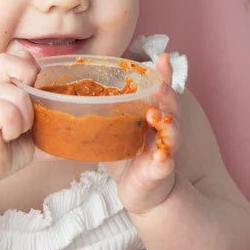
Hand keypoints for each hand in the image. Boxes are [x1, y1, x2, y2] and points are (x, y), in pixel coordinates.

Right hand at [0, 50, 39, 182]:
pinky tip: (6, 137)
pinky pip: (8, 114)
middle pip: (8, 61)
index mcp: (2, 86)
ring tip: (17, 132)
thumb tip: (82, 136)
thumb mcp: (33, 136)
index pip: (14, 56)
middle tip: (30, 104)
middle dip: (26, 77)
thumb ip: (52, 130)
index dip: (29, 64)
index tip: (37, 84)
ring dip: (26, 119)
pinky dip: (14, 128)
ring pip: (18, 96)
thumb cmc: (3, 150)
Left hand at [106, 53, 179, 213]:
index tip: (164, 57)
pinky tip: (161, 156)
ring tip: (156, 116)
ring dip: (167, 124)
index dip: (163, 75)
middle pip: (171, 109)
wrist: (140, 191)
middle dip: (167, 96)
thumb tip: (76, 91)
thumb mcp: (116, 129)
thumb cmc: (128, 156)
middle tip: (160, 86)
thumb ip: (104, 112)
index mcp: (153, 116)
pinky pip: (165, 164)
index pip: (160, 92)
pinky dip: (164, 159)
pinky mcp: (161, 171)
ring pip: (173, 134)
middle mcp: (163, 129)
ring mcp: (165, 149)